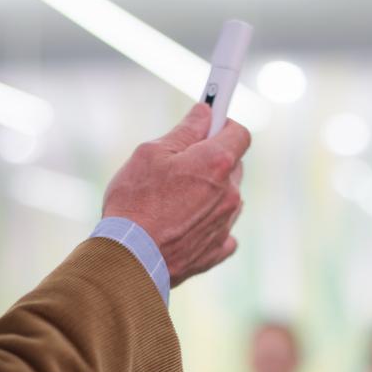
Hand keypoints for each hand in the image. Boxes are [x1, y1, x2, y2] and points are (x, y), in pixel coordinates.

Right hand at [102, 103, 249, 286]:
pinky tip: (184, 225)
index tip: (211, 123)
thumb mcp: (151, 153)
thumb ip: (184, 131)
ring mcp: (226, 224)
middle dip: (212, 159)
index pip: (240, 133)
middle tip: (180, 162)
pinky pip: (222, 230)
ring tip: (173, 199)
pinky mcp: (217, 250)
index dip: (224, 125)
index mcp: (216, 163)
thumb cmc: (135, 202)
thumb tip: (204, 113)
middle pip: (233, 166)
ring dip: (210, 192)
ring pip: (227, 198)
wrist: (130, 257)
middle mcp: (229, 193)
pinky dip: (208, 224)